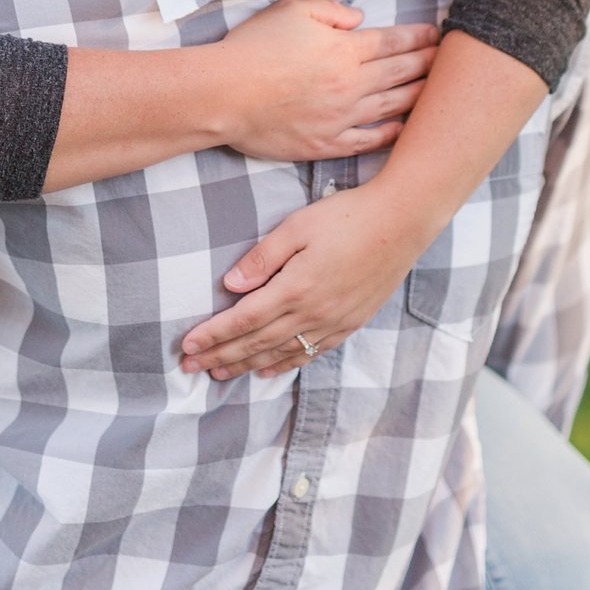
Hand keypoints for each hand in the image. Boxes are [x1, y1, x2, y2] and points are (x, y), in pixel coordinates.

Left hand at [179, 178, 439, 378]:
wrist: (402, 223)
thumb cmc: (346, 216)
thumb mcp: (297, 227)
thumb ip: (262, 259)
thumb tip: (229, 286)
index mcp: (295, 288)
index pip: (243, 320)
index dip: (213, 335)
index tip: (186, 347)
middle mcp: (314, 313)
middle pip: (257, 342)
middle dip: (221, 356)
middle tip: (190, 368)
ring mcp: (334, 321)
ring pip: (282, 353)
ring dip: (247, 365)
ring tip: (219, 373)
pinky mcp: (350, 322)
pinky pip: (311, 353)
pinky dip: (285, 364)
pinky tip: (266, 370)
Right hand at [215, 0, 438, 161]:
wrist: (223, 95)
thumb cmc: (252, 49)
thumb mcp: (290, 12)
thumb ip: (331, 12)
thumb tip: (359, 20)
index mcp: (344, 50)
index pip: (392, 42)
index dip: (418, 37)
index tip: (437, 34)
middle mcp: (351, 85)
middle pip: (400, 73)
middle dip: (428, 64)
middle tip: (449, 61)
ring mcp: (341, 118)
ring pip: (392, 107)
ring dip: (418, 97)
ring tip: (437, 92)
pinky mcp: (326, 144)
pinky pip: (368, 141)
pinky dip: (390, 134)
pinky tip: (403, 129)